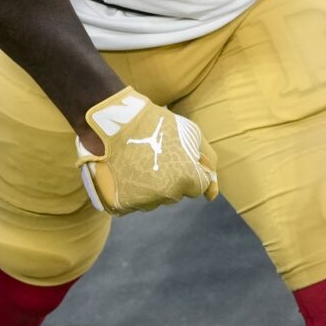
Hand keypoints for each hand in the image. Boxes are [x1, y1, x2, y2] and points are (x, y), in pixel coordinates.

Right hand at [74, 87, 217, 215]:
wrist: (113, 120)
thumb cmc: (157, 124)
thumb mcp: (193, 135)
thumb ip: (209, 164)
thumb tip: (212, 196)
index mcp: (186, 178)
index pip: (197, 187)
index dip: (188, 168)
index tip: (173, 154)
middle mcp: (166, 194)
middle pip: (176, 194)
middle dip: (171, 178)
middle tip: (154, 155)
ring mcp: (142, 201)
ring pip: (155, 200)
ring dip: (151, 186)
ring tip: (138, 161)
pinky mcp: (121, 205)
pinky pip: (135, 204)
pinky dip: (132, 192)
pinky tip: (127, 172)